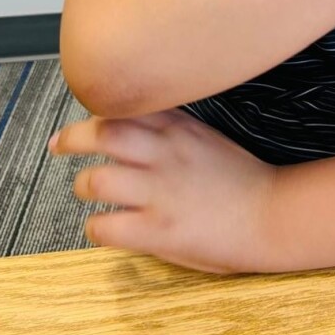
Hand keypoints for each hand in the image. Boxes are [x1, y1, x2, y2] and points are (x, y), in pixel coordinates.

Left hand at [48, 109, 276, 273]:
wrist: (274, 214)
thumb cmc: (243, 179)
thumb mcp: (209, 138)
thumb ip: (174, 127)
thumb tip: (136, 122)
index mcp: (181, 128)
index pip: (127, 105)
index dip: (100, 108)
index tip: (88, 116)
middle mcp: (166, 153)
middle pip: (102, 132)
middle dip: (73, 137)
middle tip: (60, 144)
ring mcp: (160, 192)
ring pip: (95, 179)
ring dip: (83, 186)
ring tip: (89, 190)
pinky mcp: (158, 230)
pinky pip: (104, 226)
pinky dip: (96, 228)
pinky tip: (106, 227)